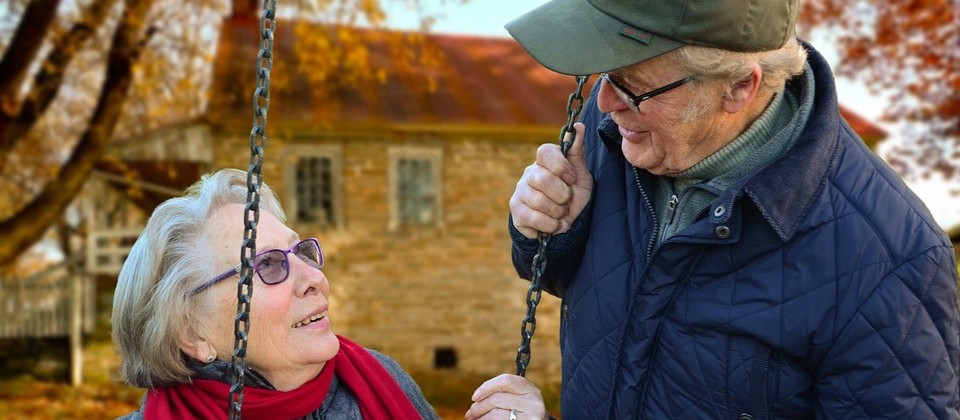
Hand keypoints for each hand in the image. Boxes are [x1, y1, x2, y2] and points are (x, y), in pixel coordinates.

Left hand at [464, 374, 546, 419]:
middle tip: (470, 412)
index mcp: (529, 388)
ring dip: (481, 417)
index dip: (486, 387)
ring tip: (475, 419)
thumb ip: (502, 392)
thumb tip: (476, 398)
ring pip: (496, 414)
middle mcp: (533, 402)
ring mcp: (531, 416)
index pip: (505, 381)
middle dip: (479, 406)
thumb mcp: (518, 397)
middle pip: (497, 399)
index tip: (474, 397)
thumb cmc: (522, 410)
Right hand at [509, 122, 591, 238]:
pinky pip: (533, 217)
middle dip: (562, 195)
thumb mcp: (581, 175)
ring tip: (561, 213)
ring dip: (558, 212)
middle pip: (543, 179)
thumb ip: (577, 152)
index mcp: (545, 161)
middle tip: (567, 200)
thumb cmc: (573, 196)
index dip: (561, 167)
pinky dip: (550, 225)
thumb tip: (578, 126)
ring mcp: (520, 191)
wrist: (564, 225)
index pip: (545, 151)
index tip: (572, 179)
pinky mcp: (516, 210)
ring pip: (538, 201)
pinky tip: (554, 224)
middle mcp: (529, 173)